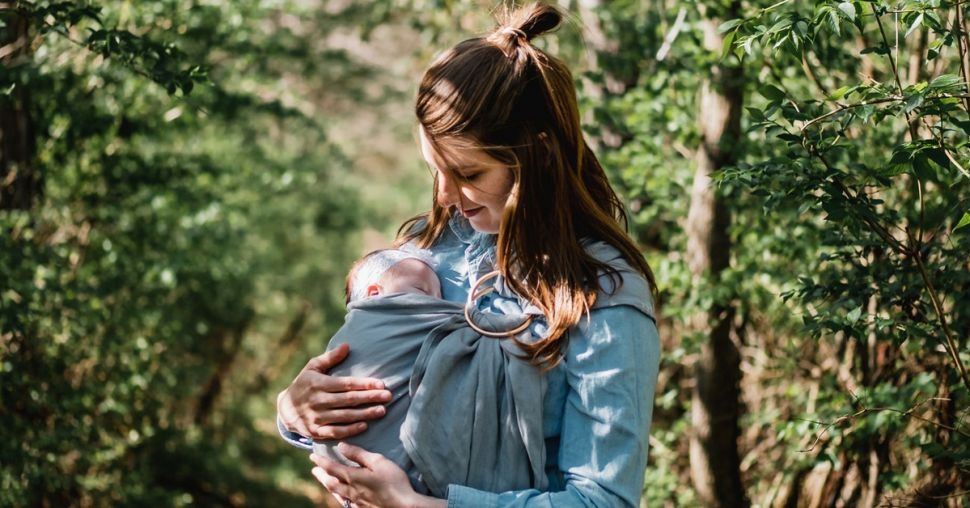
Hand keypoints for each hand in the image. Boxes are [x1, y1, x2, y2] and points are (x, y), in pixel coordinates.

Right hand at [277, 343, 391, 439]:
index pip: (346, 384)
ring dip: (364, 414)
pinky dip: (350, 430)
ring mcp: (316, 418)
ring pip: (344, 416)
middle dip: (370, 398)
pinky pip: (335, 432)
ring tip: (382, 411)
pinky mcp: (316, 432)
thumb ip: (330, 358)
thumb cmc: (304, 384)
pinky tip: (364, 425)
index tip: (381, 384)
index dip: (364, 384)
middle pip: (348, 400)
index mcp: (318, 384)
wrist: (285, 409)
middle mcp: (317, 401)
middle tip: (388, 396)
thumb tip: (347, 345)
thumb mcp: (312, 367)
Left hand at [310, 444, 446, 507]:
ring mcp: (356, 502)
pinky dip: (340, 497)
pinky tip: (343, 498)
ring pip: (337, 494)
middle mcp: (351, 491)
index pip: (332, 468)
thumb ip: (358, 454)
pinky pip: (346, 503)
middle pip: (331, 483)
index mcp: (352, 477)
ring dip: (328, 486)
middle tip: (314, 470)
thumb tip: (341, 446)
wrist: (402, 506)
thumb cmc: (393, 481)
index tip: (312, 456)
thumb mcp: (378, 462)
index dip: (321, 461)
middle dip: (321, 475)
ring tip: (324, 482)